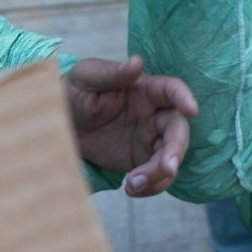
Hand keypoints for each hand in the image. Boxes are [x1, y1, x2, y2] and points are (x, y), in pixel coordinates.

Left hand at [67, 56, 197, 196]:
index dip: (184, 97)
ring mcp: (149, 138)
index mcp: (144, 89)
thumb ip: (112, 73)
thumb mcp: (87, 77)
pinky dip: (150, 187)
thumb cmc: (75, 90)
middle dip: (176, 150)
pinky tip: (130, 189)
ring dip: (160, 175)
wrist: (59, 123)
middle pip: (178, 129)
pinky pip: (157, 176)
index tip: (192, 110)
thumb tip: (137, 62)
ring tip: (132, 184)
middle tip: (166, 168)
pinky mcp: (141, 160)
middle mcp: (153, 113)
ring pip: (171, 157)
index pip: (171, 89)